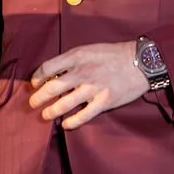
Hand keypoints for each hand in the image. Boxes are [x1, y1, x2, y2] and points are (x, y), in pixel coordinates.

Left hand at [29, 41, 146, 129]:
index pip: (47, 68)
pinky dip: (71, 122)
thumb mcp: (89, 49)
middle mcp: (81, 72)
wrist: (140, 61)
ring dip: (51, 111)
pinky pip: (83, 116)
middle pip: (51, 88)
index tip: (34, 84)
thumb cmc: (113, 53)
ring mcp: (92, 88)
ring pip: (63, 104)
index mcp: (76, 56)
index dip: (37, 77)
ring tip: (45, 115)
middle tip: (32, 104)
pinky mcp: (103, 101)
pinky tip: (65, 124)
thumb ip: (72, 59)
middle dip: (38, 98)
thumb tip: (54, 72)